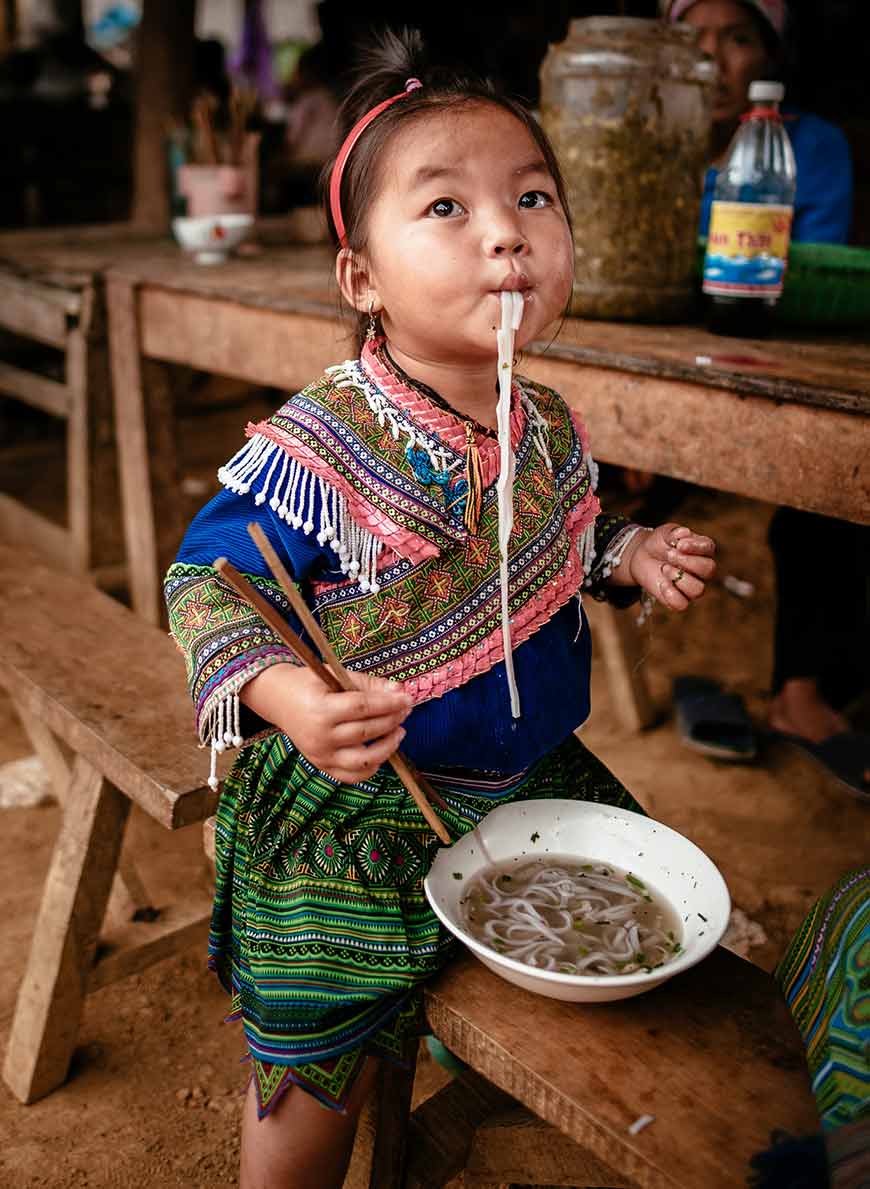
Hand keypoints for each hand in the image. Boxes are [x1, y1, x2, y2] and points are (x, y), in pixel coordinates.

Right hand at [242, 664, 412, 783]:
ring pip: (363, 760)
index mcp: (321, 709)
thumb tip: (399, 691)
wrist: (279, 701)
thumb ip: (368, 684)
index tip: (406, 698)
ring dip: (388, 747)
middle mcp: (320, 736)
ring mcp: (320, 755)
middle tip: (406, 710)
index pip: (362, 707)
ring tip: (399, 732)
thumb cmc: (310, 685)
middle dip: (392, 720)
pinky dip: (372, 767)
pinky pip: (353, 775)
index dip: (388, 703)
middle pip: (365, 732)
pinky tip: (383, 750)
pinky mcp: (322, 767)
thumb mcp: (336, 676)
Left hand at [626, 523, 715, 612]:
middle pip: (709, 570)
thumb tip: (684, 533)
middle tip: (669, 554)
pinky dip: (671, 594)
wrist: (642, 555)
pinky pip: (682, 604)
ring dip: (678, 577)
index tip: (680, 544)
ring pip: (698, 589)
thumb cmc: (659, 543)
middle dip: (688, 562)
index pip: (709, 549)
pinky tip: (662, 583)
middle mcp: (701, 570)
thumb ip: (674, 532)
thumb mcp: (664, 533)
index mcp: (703, 550)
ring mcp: (691, 585)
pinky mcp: (678, 599)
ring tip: (664, 568)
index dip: (696, 547)